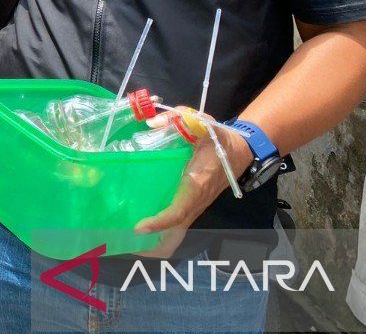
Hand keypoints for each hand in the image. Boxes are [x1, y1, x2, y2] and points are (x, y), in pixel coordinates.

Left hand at [133, 119, 252, 257]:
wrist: (241, 151)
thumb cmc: (218, 139)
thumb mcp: (202, 123)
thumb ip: (178, 120)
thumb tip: (151, 124)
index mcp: (197, 184)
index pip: (179, 210)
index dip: (160, 221)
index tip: (139, 227)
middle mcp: (196, 201)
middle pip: (176, 232)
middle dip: (154, 244)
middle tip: (125, 246)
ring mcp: (195, 207)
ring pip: (176, 233)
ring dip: (155, 242)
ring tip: (125, 243)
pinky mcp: (192, 206)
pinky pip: (177, 225)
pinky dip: (161, 232)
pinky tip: (140, 228)